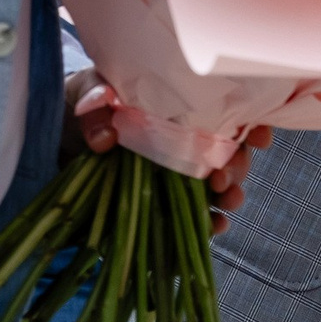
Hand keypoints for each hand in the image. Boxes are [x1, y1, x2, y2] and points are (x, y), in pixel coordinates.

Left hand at [66, 73, 270, 235]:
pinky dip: (210, 223)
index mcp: (180, 108)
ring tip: (227, 199)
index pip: (227, 113)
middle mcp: (187, 141)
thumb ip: (96, 106)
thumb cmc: (86, 105)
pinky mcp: (163, 203)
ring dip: (231, 193)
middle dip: (238, 165)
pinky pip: (195, 216)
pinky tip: (215, 226)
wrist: (62, 134)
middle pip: (228, 153)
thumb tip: (106, 137)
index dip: (250, 123)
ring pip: (219, 185)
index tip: (258, 135)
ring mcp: (177, 174)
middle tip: (224, 176)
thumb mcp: (88, 95)